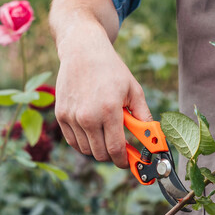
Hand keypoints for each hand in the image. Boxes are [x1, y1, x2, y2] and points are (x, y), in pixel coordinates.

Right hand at [55, 23, 150, 168]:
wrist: (83, 51)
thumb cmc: (112, 70)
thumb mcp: (134, 90)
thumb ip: (143, 117)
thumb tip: (153, 138)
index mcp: (109, 111)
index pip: (115, 150)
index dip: (124, 161)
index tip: (129, 163)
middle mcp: (87, 116)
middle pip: (100, 154)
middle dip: (113, 155)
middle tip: (120, 148)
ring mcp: (71, 117)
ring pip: (86, 150)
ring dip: (98, 148)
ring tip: (106, 133)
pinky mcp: (61, 115)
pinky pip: (73, 142)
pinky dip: (84, 143)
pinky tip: (92, 132)